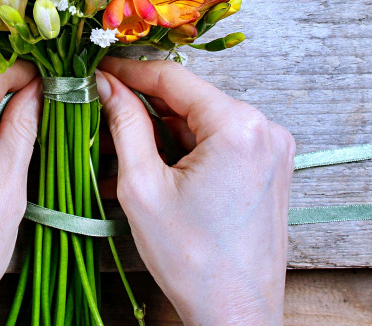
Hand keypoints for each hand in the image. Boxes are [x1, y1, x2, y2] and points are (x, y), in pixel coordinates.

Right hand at [97, 58, 294, 325]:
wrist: (236, 312)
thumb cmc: (195, 262)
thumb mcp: (143, 187)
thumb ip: (125, 124)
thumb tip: (108, 86)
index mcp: (239, 127)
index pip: (173, 78)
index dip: (129, 71)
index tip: (99, 70)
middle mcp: (265, 129)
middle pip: (190, 99)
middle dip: (144, 104)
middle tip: (101, 109)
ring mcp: (272, 149)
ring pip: (203, 120)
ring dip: (162, 129)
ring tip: (119, 145)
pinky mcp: (270, 167)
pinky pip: (220, 141)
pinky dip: (186, 147)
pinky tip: (153, 163)